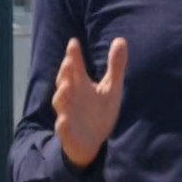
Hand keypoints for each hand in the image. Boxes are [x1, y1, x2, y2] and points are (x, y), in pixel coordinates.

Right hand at [52, 36, 126, 169]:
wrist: (92, 142)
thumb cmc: (99, 112)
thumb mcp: (111, 88)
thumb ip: (115, 65)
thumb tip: (121, 39)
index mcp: (80, 85)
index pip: (75, 67)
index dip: (73, 55)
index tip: (73, 42)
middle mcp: (71, 97)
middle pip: (64, 82)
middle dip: (65, 73)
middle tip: (69, 61)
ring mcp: (67, 114)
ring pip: (61, 104)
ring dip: (61, 96)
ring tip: (66, 88)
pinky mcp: (68, 133)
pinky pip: (63, 129)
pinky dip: (62, 125)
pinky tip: (64, 121)